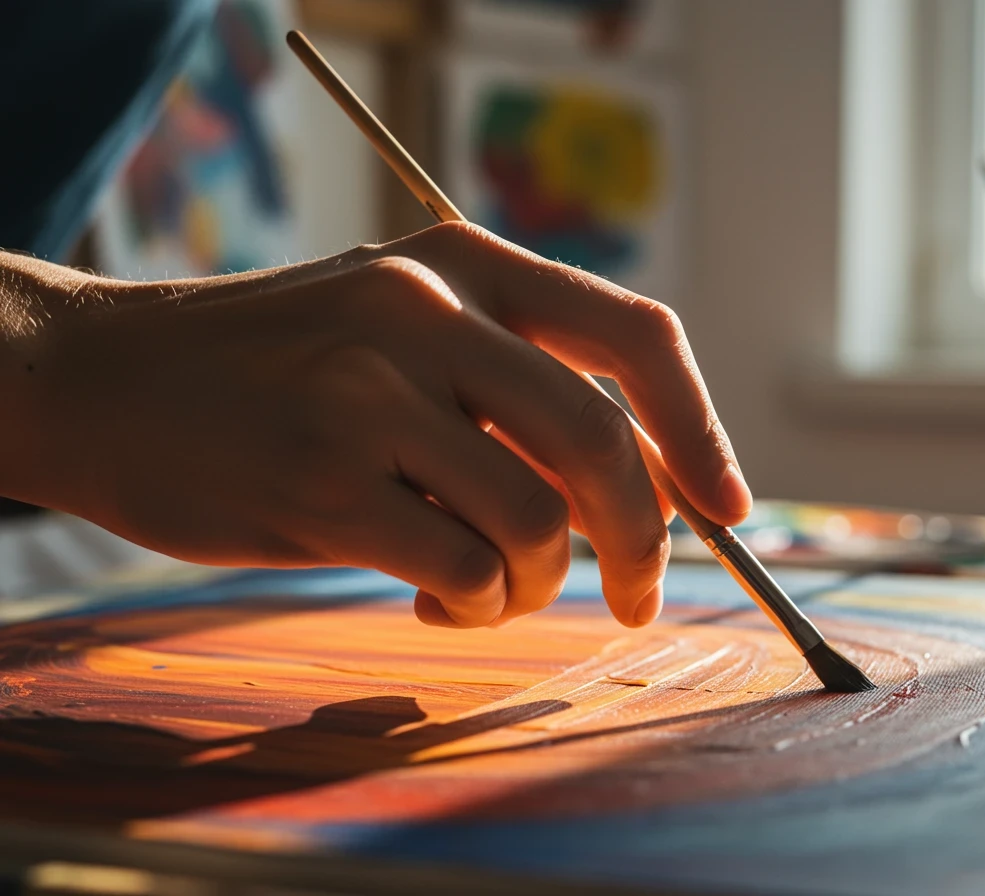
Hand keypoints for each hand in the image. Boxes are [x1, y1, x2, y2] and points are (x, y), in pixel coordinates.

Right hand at [1, 223, 750, 627]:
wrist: (104, 379)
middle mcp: (426, 313)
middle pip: (603, 442)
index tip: (728, 509)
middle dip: (645, 541)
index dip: (699, 431)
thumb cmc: (279, 368)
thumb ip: (510, 381)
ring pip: (537, 523)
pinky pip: (464, 572)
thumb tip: (644, 484)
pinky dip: (472, 608)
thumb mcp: (400, 324)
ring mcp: (371, 395)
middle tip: (638, 596)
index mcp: (464, 263)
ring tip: (486, 590)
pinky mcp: (322, 483)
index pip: (635, 334)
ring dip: (536, 586)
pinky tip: (429, 600)